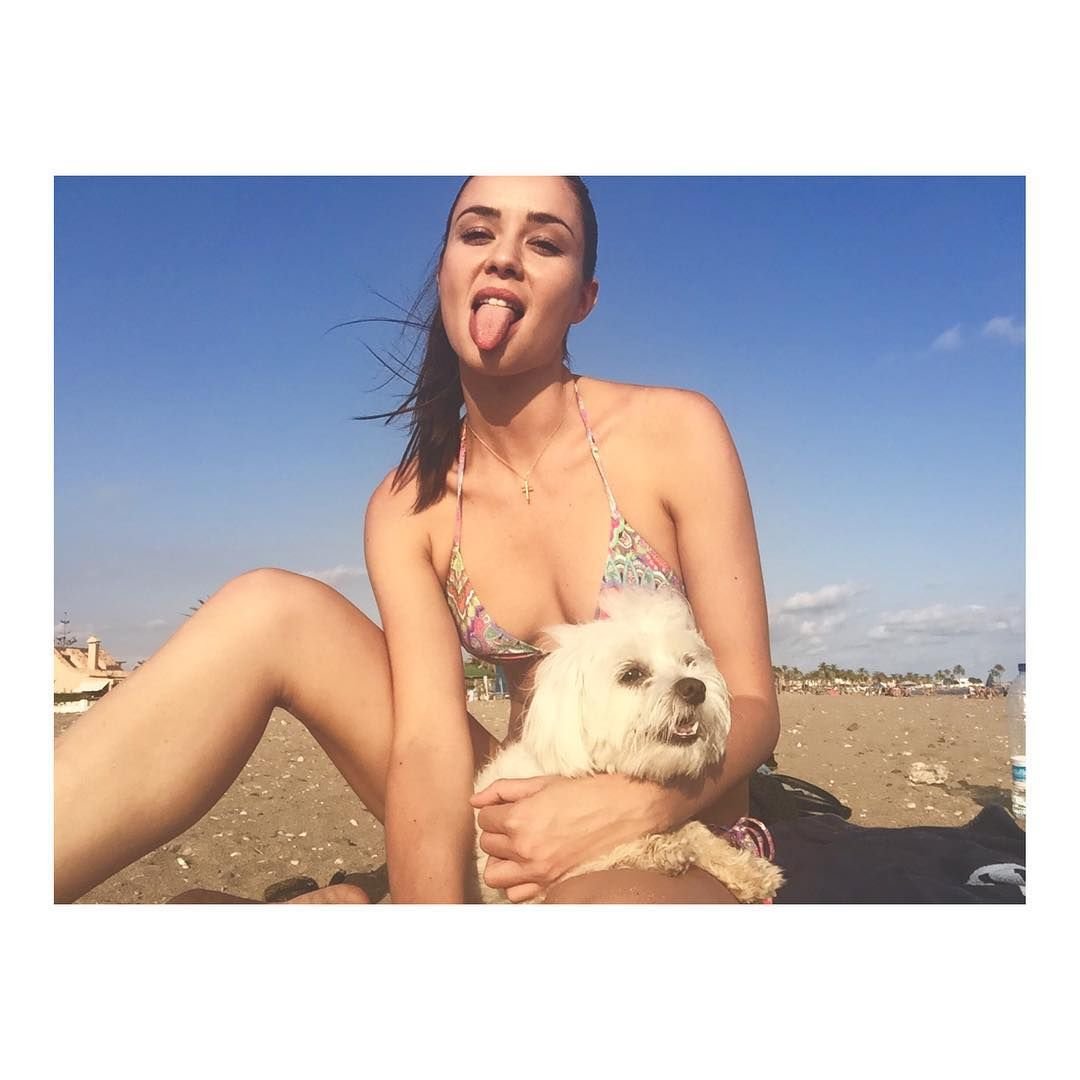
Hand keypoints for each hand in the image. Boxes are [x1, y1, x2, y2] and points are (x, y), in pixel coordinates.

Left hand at [470, 773, 660, 902]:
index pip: (484, 819)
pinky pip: (516, 895)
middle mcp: (524, 848)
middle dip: (496, 833)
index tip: (508, 808)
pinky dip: (517, 882)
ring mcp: (538, 870)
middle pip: (486, 845)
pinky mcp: (551, 884)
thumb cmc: (587, 792)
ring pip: (494, 875)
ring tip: (516, 847)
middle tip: (514, 824)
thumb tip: (476, 800)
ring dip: (500, 860)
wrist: (625, 809)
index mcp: (520, 818)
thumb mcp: (544, 782)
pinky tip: (528, 866)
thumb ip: (504, 790)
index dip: (495, 811)